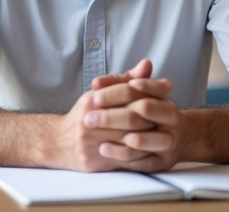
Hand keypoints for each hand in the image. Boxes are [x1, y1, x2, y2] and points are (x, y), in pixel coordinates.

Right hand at [47, 59, 168, 171]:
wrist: (57, 143)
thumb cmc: (83, 116)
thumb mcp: (100, 93)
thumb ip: (125, 80)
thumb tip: (147, 64)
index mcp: (93, 101)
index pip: (127, 92)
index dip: (150, 89)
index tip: (167, 89)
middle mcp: (90, 121)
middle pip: (131, 116)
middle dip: (153, 114)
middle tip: (171, 112)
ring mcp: (92, 143)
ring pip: (130, 139)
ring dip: (150, 135)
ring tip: (164, 130)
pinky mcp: (94, 162)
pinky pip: (124, 160)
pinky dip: (141, 154)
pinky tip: (152, 149)